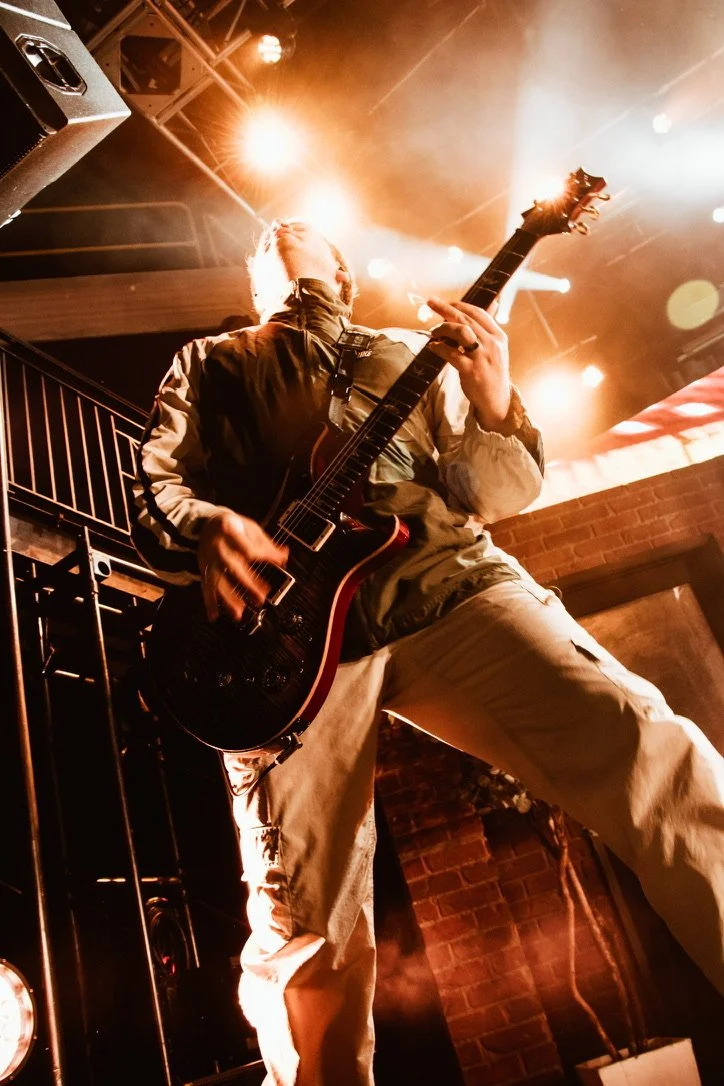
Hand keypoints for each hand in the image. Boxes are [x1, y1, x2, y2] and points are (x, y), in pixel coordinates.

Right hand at [198, 510, 287, 620]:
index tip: (279, 562)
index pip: (249, 549)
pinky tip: (214, 615)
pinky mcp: (205, 570)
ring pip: (219, 582)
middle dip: (248, 585)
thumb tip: (283, 556)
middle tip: (260, 598)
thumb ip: (267, 544)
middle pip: (234, 569)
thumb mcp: (251, 528)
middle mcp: (219, 549)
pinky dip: (209, 603)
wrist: (208, 524)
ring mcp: (210, 561)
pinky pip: (206, 587)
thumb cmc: (233, 525)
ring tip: (238, 614)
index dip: (265, 556)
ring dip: (228, 600)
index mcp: (230, 533)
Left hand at [426, 296, 510, 430]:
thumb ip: (489, 328)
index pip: (479, 313)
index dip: (460, 305)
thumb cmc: (492, 373)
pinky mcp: (471, 371)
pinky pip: (451, 353)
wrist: (497, 401)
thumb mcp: (496, 348)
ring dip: (443, 328)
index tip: (446, 303)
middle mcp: (492, 344)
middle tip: (430, 303)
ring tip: (433, 332)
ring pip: (460, 332)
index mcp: (499, 337)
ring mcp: (482, 357)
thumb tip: (493, 302)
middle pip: (466, 319)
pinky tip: (433, 346)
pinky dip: (439, 347)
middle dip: (446, 309)